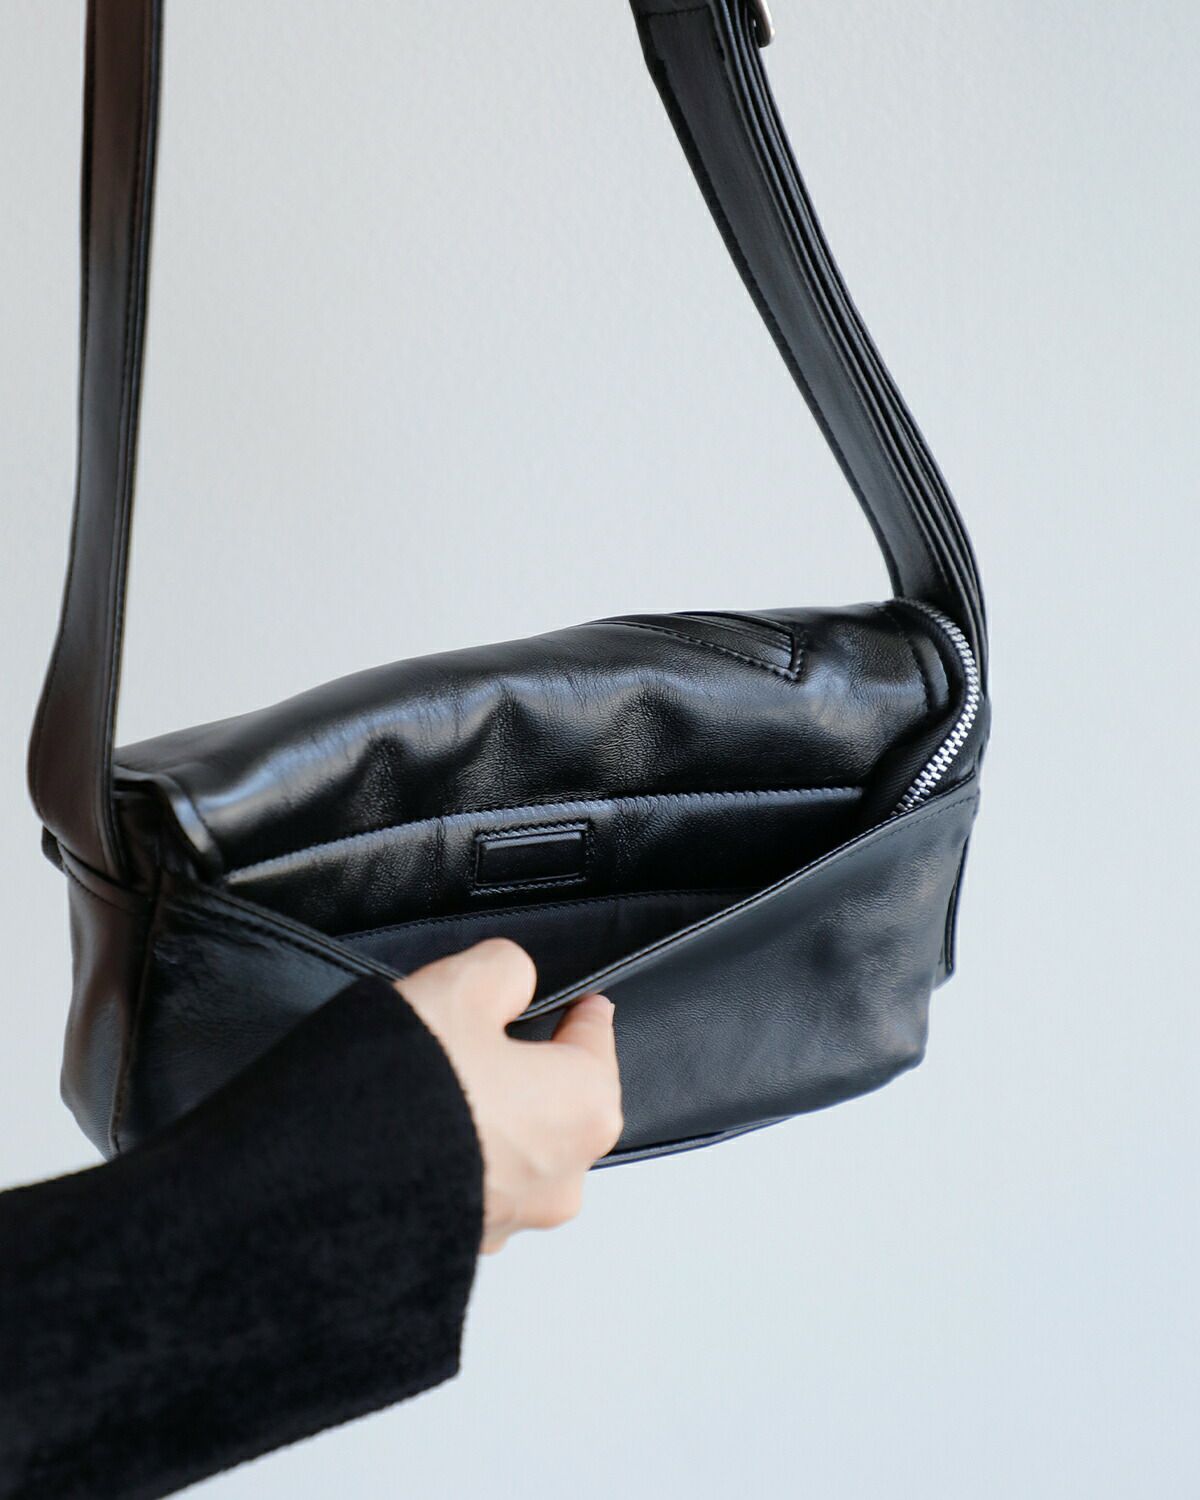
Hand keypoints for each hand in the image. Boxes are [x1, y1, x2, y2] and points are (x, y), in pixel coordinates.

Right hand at [396, 939, 622, 1253]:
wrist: (331, 1183)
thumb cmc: (409, 1091)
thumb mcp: (463, 985)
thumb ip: (507, 970)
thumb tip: (514, 980)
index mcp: (584, 1108)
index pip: (596, 1042)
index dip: (582, 1012)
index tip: (581, 1003)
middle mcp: (562, 1176)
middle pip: (560, 1103)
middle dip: (530, 1069)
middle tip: (484, 1037)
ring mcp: (513, 1218)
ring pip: (518, 1151)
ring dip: (491, 1120)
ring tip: (438, 1086)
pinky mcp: (466, 1242)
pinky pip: (475, 1186)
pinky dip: (457, 1159)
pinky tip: (418, 1132)